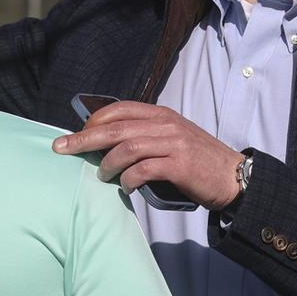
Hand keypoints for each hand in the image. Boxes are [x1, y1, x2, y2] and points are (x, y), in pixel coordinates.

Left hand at [54, 101, 244, 209]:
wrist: (234, 177)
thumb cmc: (199, 161)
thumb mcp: (173, 138)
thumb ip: (147, 136)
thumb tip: (108, 145)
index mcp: (162, 115)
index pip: (120, 109)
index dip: (93, 120)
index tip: (75, 133)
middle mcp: (166, 124)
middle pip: (116, 127)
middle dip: (85, 138)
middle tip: (62, 148)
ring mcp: (174, 144)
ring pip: (127, 147)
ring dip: (107, 163)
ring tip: (101, 175)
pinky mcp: (180, 166)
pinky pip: (143, 170)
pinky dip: (128, 179)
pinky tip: (125, 186)